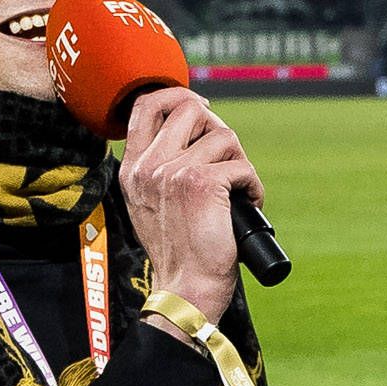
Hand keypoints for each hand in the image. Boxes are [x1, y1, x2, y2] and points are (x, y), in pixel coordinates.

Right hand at [119, 84, 257, 326]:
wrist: (186, 289)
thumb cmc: (179, 252)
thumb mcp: (151, 204)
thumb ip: (160, 167)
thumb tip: (196, 128)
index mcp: (133, 169)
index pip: (145, 105)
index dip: (177, 95)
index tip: (200, 108)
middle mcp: (148, 167)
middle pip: (190, 108)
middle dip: (217, 130)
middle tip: (226, 161)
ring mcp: (173, 172)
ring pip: (223, 136)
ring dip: (239, 163)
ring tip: (236, 193)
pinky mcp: (202, 183)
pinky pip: (242, 165)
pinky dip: (253, 186)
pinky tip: (246, 205)